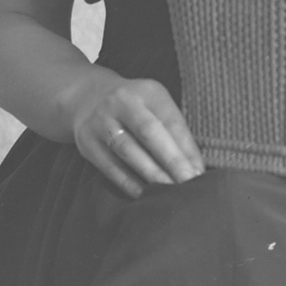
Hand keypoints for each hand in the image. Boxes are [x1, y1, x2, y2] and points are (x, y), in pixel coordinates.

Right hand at [70, 74, 204, 198]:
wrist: (88, 98)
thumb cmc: (135, 109)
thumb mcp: (155, 106)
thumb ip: (173, 130)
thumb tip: (195, 167)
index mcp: (148, 91)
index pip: (171, 120)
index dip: (186, 148)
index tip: (199, 172)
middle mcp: (122, 101)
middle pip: (149, 132)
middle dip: (171, 160)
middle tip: (188, 183)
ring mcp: (101, 120)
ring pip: (127, 150)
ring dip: (150, 174)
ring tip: (169, 192)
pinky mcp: (87, 142)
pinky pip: (109, 166)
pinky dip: (128, 182)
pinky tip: (144, 194)